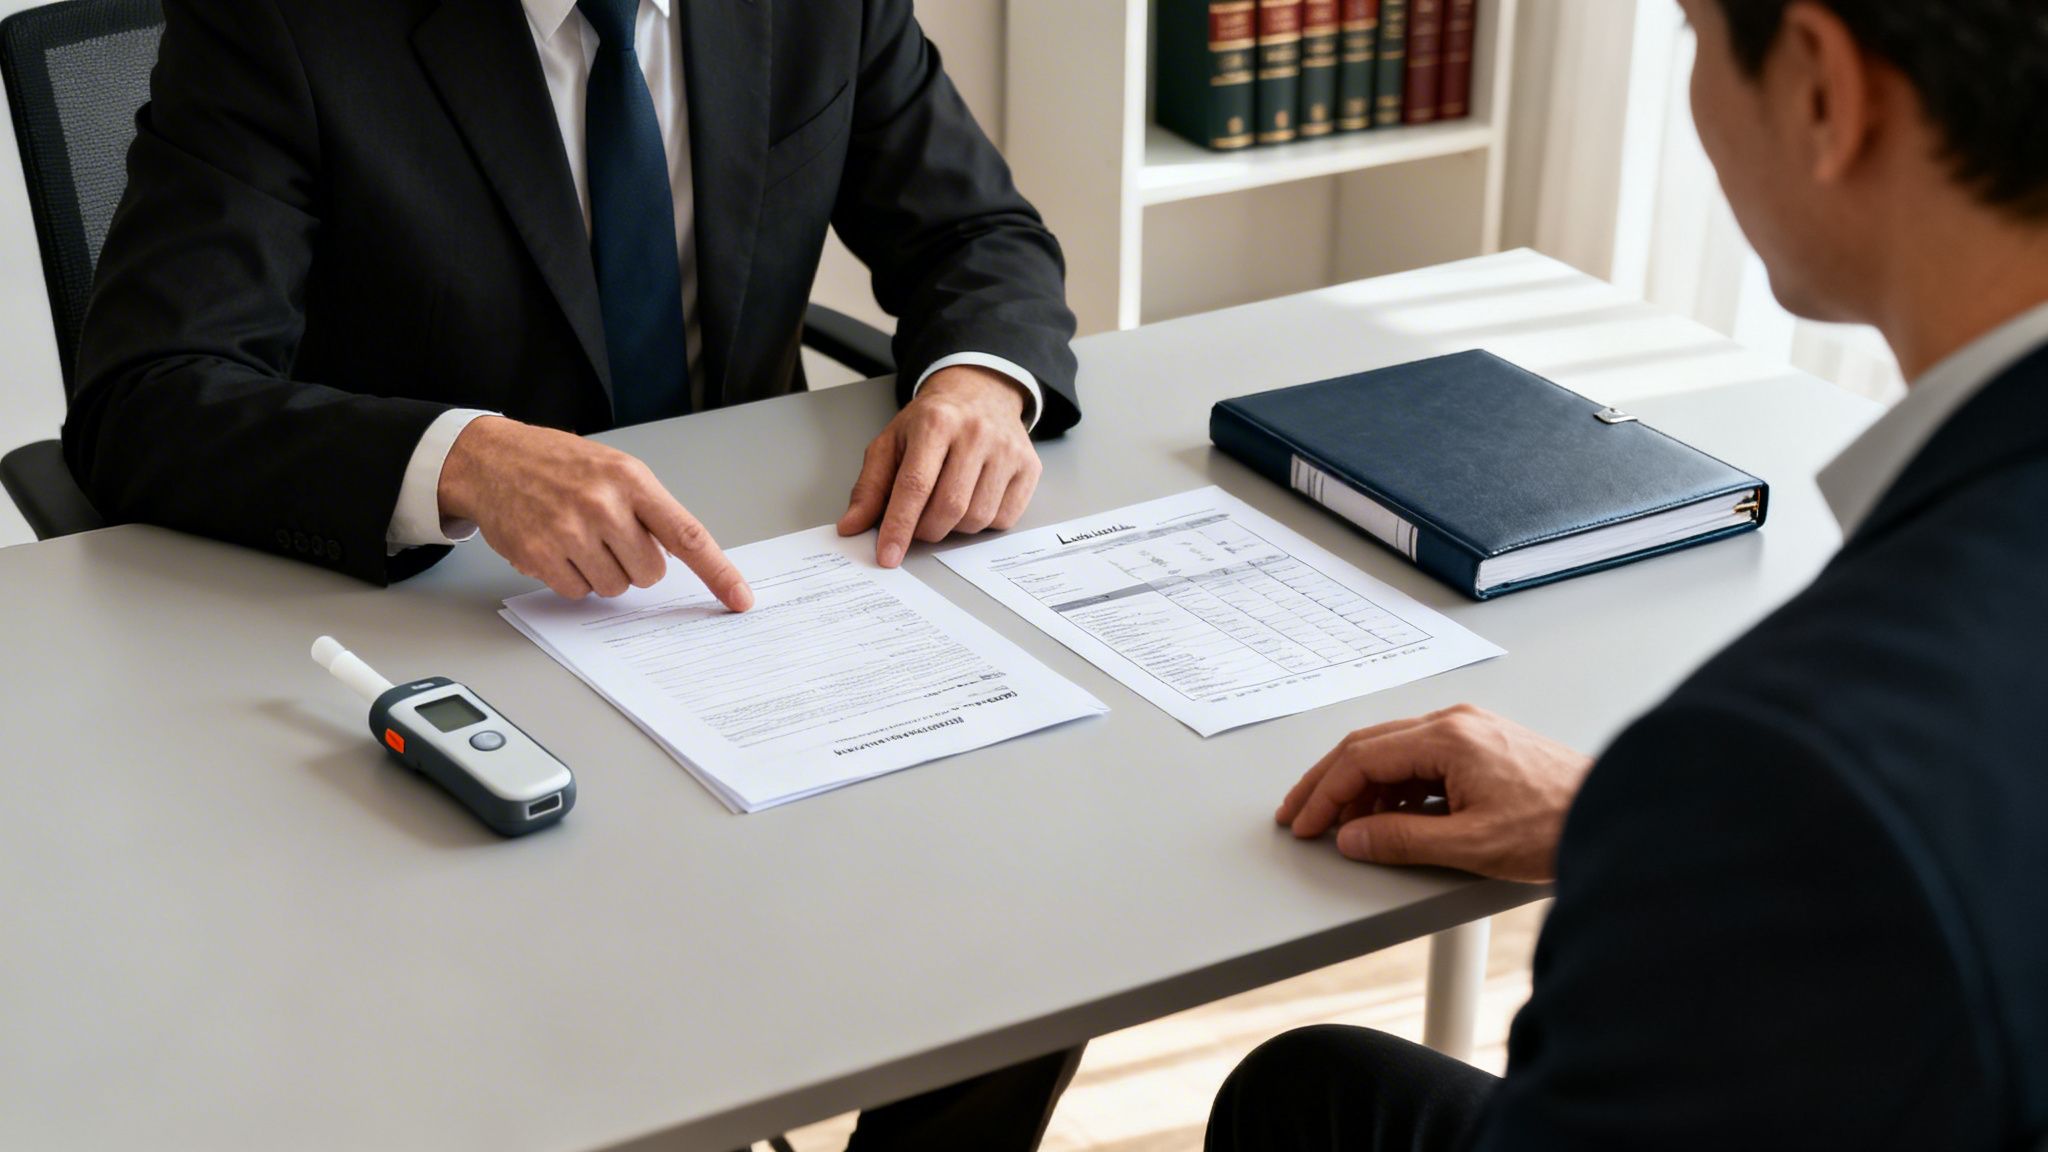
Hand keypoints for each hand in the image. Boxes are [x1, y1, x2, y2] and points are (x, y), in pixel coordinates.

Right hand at [439, 416, 752, 607]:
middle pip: (649, 573)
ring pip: (614, 587)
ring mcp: (569, 531)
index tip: (740, 598)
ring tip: (578, 538)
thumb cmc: (558, 464)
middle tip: (609, 537)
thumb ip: (649, 509)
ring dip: (601, 572)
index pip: (688, 535)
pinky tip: (556, 547)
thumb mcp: (614, 468)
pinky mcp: (540, 555)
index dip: (718, 572)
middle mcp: (603, 505)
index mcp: (631, 480)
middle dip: (635, 564)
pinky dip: (571, 578)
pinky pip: (577, 592)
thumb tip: (681, 557)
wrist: (492, 459)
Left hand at [837, 365, 1041, 566]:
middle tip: (918, 523)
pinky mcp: (1029, 466)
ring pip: (977, 518)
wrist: (980, 393)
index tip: (888, 555)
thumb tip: (851, 526)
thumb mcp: (892, 442)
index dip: (899, 526)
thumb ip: (870, 486)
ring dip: (954, 527)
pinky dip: (983, 523)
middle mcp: (976, 433)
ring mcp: (1007, 450)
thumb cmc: (932, 421)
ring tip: (946, 503)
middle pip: (949, 507)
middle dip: (926, 530)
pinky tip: (974, 500)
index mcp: (936, 422)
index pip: (915, 486)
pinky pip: (1004, 518)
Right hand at [1277, 705, 1592, 881]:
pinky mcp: (1480, 745)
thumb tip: (1351, 837)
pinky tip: (1386, 815)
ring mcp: (1468, 730)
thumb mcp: (1470, 844)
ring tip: (1342, 825)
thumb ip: (1401, 840)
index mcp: (1447, 738)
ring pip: (1391, 751)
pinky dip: (1391, 786)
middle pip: (1368, 746)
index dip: (1325, 794)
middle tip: (1299, 815)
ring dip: (1360, 787)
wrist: (1616, 815)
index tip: (1305, 824)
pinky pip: (1418, 759)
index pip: (1362, 759)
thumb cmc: (1556, 825)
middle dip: (1327, 783)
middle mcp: (1454, 723)